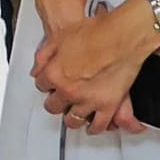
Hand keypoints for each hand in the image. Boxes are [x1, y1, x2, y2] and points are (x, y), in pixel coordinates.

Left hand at [33, 1, 159, 133]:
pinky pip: (98, 124)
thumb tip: (37, 69)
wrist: (122, 35)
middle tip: (59, 99)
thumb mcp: (59, 38)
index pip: (41, 85)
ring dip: (70, 116)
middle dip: (55, 101)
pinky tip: (92, 125)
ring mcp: (88, 100)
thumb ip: (44, 56)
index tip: (50, 83)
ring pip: (72, 119)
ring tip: (72, 114)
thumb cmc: (96, 33)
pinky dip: (94, 127)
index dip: (46, 82)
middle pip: (53, 106)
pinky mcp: (109, 104)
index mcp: (54, 74)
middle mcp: (69, 90)